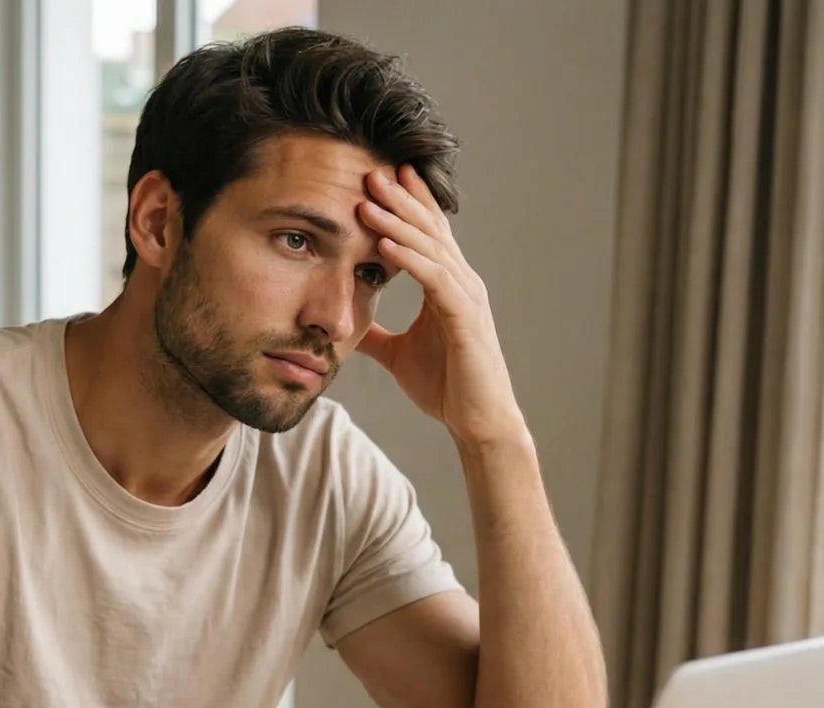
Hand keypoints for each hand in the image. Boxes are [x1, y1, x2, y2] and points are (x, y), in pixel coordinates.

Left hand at [355, 165, 524, 444]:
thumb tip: (347, 324)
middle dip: (400, 198)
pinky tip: (384, 243)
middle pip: (429, 230)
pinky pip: (434, 279)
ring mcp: (466, 298)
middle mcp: (462, 283)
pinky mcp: (465, 318)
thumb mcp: (398, 354)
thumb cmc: (446, 387)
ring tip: (368, 198)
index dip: (407, 203)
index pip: (427, 235)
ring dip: (397, 221)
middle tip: (371, 169)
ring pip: (430, 248)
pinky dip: (409, 258)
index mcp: (448, 286)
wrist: (477, 423)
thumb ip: (377, 334)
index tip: (381, 175)